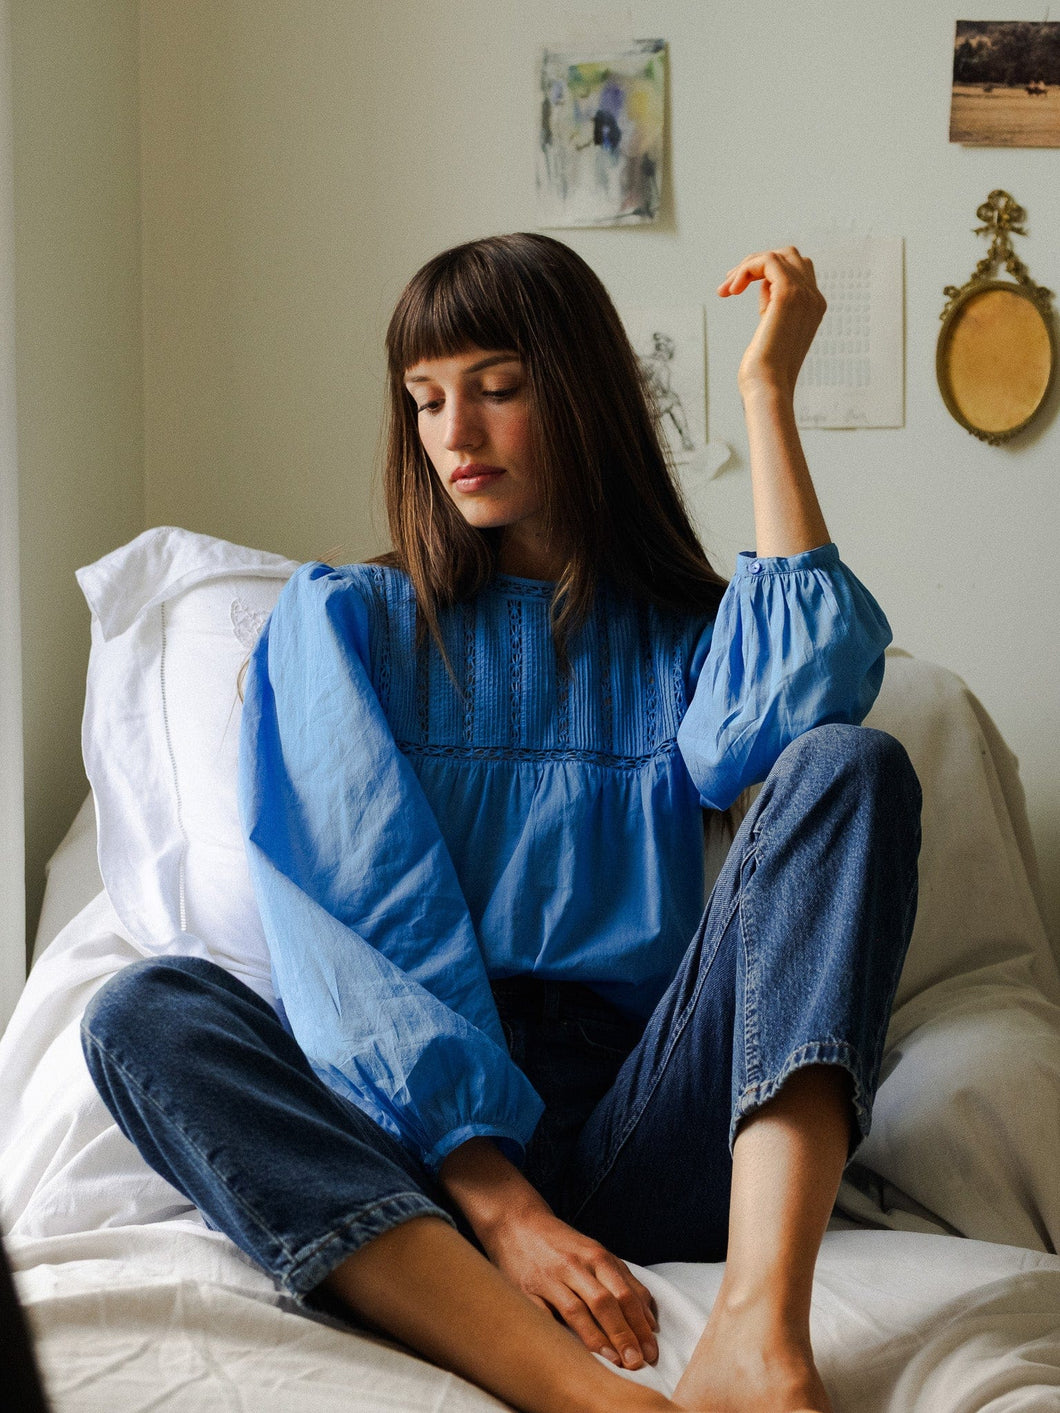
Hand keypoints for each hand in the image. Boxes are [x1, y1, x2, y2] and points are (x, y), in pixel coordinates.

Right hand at [481, 1205, 658, 1369]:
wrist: (516, 1222)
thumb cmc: (562, 1244)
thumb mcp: (595, 1252)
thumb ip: (622, 1279)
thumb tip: (648, 1318)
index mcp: (596, 1256)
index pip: (625, 1293)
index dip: (640, 1323)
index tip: (652, 1350)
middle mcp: (575, 1265)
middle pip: (605, 1302)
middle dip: (624, 1335)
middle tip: (638, 1363)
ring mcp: (549, 1278)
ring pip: (577, 1311)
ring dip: (598, 1339)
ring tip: (614, 1362)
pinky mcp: (525, 1290)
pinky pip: (543, 1316)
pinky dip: (558, 1335)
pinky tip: (571, 1354)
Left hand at [718, 247, 825, 399]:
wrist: (768, 389)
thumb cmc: (764, 371)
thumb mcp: (770, 330)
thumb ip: (772, 306)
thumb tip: (762, 284)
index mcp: (813, 307)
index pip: (795, 269)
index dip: (763, 273)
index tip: (735, 289)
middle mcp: (814, 298)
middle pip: (788, 256)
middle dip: (754, 264)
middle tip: (729, 286)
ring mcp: (805, 294)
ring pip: (775, 255)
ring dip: (745, 267)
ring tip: (726, 289)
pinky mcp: (789, 294)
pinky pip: (767, 260)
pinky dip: (746, 268)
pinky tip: (732, 290)